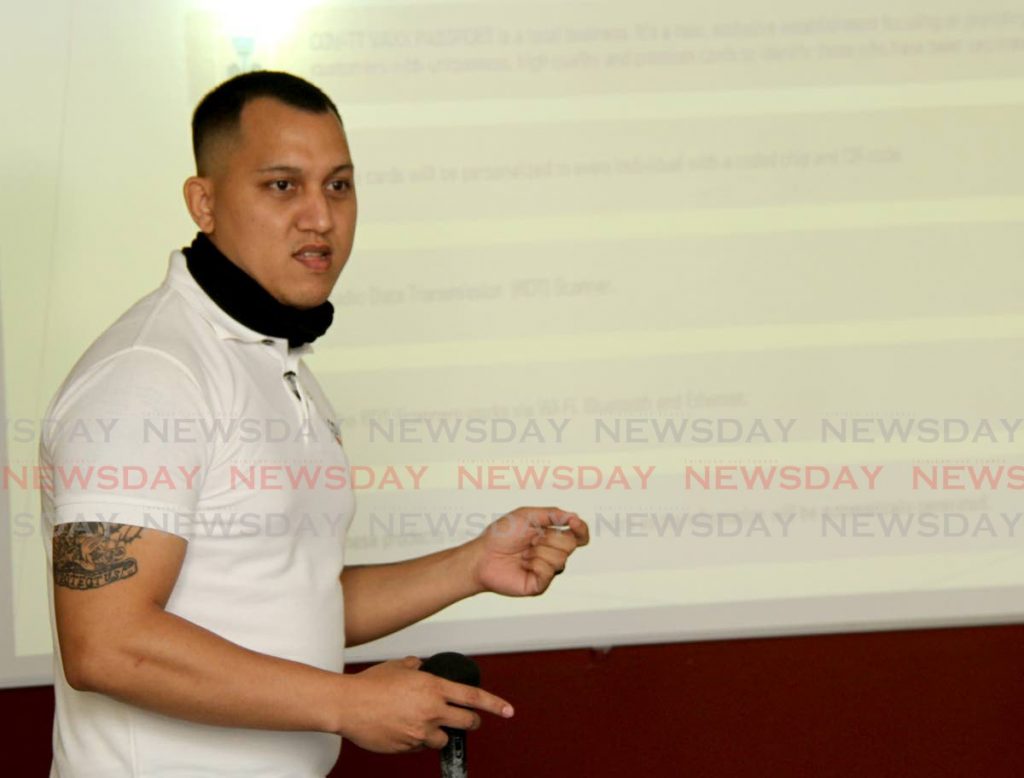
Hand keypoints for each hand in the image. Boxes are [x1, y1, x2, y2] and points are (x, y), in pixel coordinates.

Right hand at [337, 656, 513, 752]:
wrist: (347, 705)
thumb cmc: (371, 683)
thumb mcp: (398, 666)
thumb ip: (415, 666)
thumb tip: (421, 667)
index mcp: (433, 687)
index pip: (472, 697)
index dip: (494, 704)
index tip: (509, 711)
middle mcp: (432, 710)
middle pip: (467, 722)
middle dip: (471, 722)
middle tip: (469, 720)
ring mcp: (420, 732)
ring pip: (443, 738)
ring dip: (438, 732)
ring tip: (418, 721)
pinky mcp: (408, 747)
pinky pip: (420, 746)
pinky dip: (416, 739)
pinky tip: (401, 728)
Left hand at [470, 507, 589, 596]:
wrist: (483, 555)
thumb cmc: (501, 535)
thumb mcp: (526, 515)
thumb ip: (552, 514)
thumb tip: (574, 516)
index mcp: (552, 536)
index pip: (578, 535)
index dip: (581, 529)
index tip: (574, 523)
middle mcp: (552, 553)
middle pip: (571, 544)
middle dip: (550, 538)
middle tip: (530, 539)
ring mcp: (547, 570)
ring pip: (560, 558)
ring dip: (539, 551)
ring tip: (523, 553)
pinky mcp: (540, 584)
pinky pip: (549, 572)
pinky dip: (535, 564)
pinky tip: (523, 565)